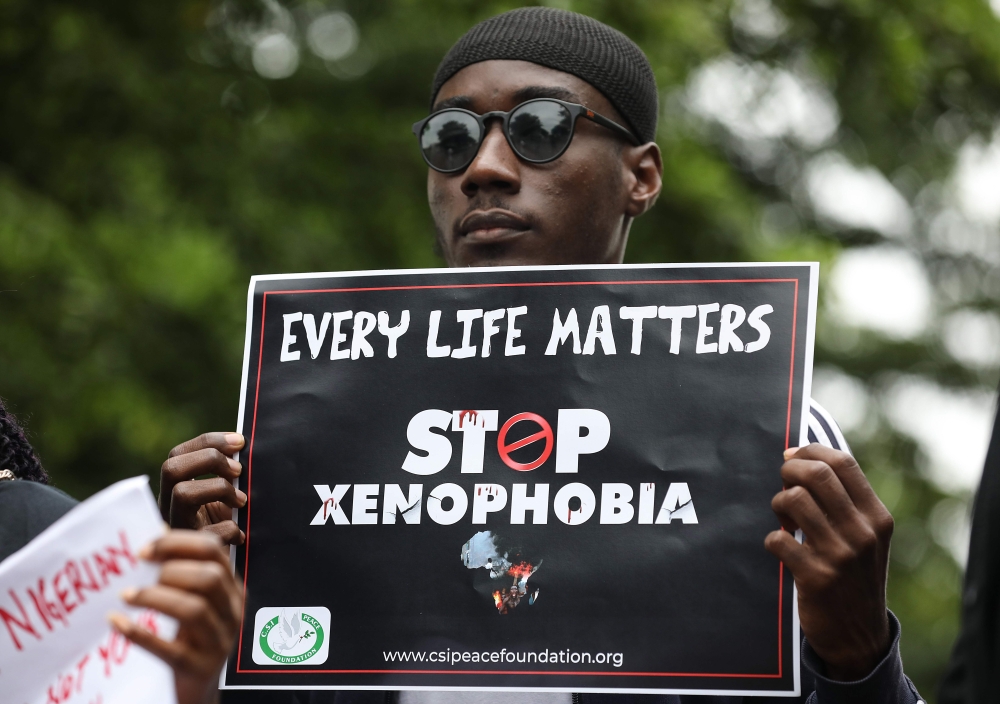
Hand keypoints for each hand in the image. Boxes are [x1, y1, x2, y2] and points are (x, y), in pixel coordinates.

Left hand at [109, 531, 242, 703]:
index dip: (179, 543)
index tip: (144, 548)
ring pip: (194, 610)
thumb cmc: (191, 638)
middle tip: (137, 571)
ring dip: (155, 597)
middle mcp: (232, 612)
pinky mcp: (200, 668)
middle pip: (209, 578)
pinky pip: (171, 649)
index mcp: (232, 589)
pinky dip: (141, 634)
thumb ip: (181, 571)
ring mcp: (220, 641)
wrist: (197, 689)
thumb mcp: (194, 602)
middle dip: (170, 569)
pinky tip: (117, 623)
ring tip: (127, 596)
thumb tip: (154, 532)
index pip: (214, 552)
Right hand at [159, 433, 246, 544]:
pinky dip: (230, 529)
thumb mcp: (221, 498)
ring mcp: (175, 528)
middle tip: (238, 471)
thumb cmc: (222, 527)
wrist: (215, 567)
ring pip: (182, 493)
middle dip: (209, 460)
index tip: (240, 442)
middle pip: (172, 468)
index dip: (208, 442)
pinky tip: (240, 534)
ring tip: (240, 501)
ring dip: (219, 489)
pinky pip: (208, 533)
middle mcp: (169, 506)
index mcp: (175, 489)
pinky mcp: (188, 552)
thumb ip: (227, 476)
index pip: (178, 454)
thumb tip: (243, 449)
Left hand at [764, 444, 892, 680]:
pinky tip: (781, 549)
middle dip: (789, 471)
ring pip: (793, 500)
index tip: (791, 456)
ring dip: (778, 504)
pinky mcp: (815, 577)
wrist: (859, 637)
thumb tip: (802, 457)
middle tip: (782, 483)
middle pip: (816, 474)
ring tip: (783, 518)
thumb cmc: (854, 576)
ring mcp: (840, 555)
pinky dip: (772, 540)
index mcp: (877, 517)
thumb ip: (845, 502)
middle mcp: (862, 532)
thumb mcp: (866, 538)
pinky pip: (778, 540)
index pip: (843, 463)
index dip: (810, 451)